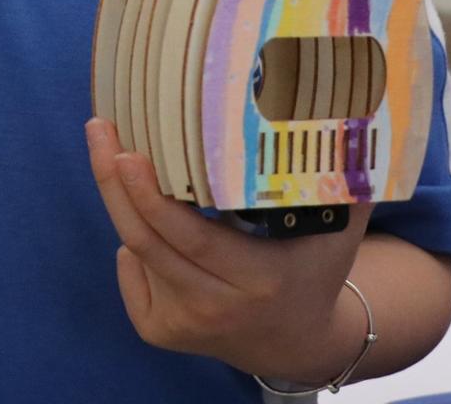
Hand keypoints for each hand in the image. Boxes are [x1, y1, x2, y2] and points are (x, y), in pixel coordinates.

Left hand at [85, 118, 370, 381]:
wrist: (296, 342)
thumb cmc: (315, 269)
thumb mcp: (339, 228)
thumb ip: (345, 176)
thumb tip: (349, 107)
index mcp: (258, 280)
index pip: (192, 239)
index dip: (153, 198)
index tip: (130, 154)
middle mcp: (216, 307)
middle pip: (148, 241)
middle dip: (114, 181)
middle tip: (101, 129)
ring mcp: (184, 325)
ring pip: (135, 251)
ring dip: (121, 200)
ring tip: (112, 150)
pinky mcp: (160, 332)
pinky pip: (129, 272)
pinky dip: (133, 241)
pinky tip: (151, 223)